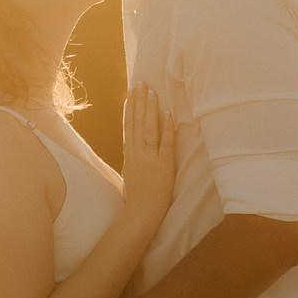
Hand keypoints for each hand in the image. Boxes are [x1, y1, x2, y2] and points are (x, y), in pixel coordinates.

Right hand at [122, 82, 174, 232]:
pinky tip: (168, 114)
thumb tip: (134, 144)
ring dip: (150, 109)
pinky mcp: (163, 167)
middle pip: (137, 122)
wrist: (140, 214)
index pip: (129, 124)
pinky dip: (166, 129)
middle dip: (140, 101)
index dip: (131, 106)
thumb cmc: (137, 196)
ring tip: (152, 92)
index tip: (132, 91)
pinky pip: (165, 144)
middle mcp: (137, 153)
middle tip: (141, 82)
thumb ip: (133, 156)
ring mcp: (149, 159)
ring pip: (148, 129)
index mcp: (130, 153)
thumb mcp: (130, 171)